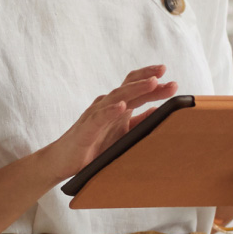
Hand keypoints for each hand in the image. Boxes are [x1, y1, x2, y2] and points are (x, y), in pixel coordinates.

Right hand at [38, 64, 178, 182]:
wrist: (62, 161)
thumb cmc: (91, 147)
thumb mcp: (121, 134)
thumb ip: (138, 123)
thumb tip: (159, 111)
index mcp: (115, 108)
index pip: (134, 87)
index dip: (150, 80)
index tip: (171, 79)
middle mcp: (105, 107)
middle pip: (127, 87)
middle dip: (147, 79)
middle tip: (164, 72)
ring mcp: (94, 116)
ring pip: (116, 97)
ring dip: (135, 89)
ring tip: (152, 83)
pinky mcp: (85, 130)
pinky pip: (98, 118)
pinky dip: (110, 111)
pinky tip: (122, 107)